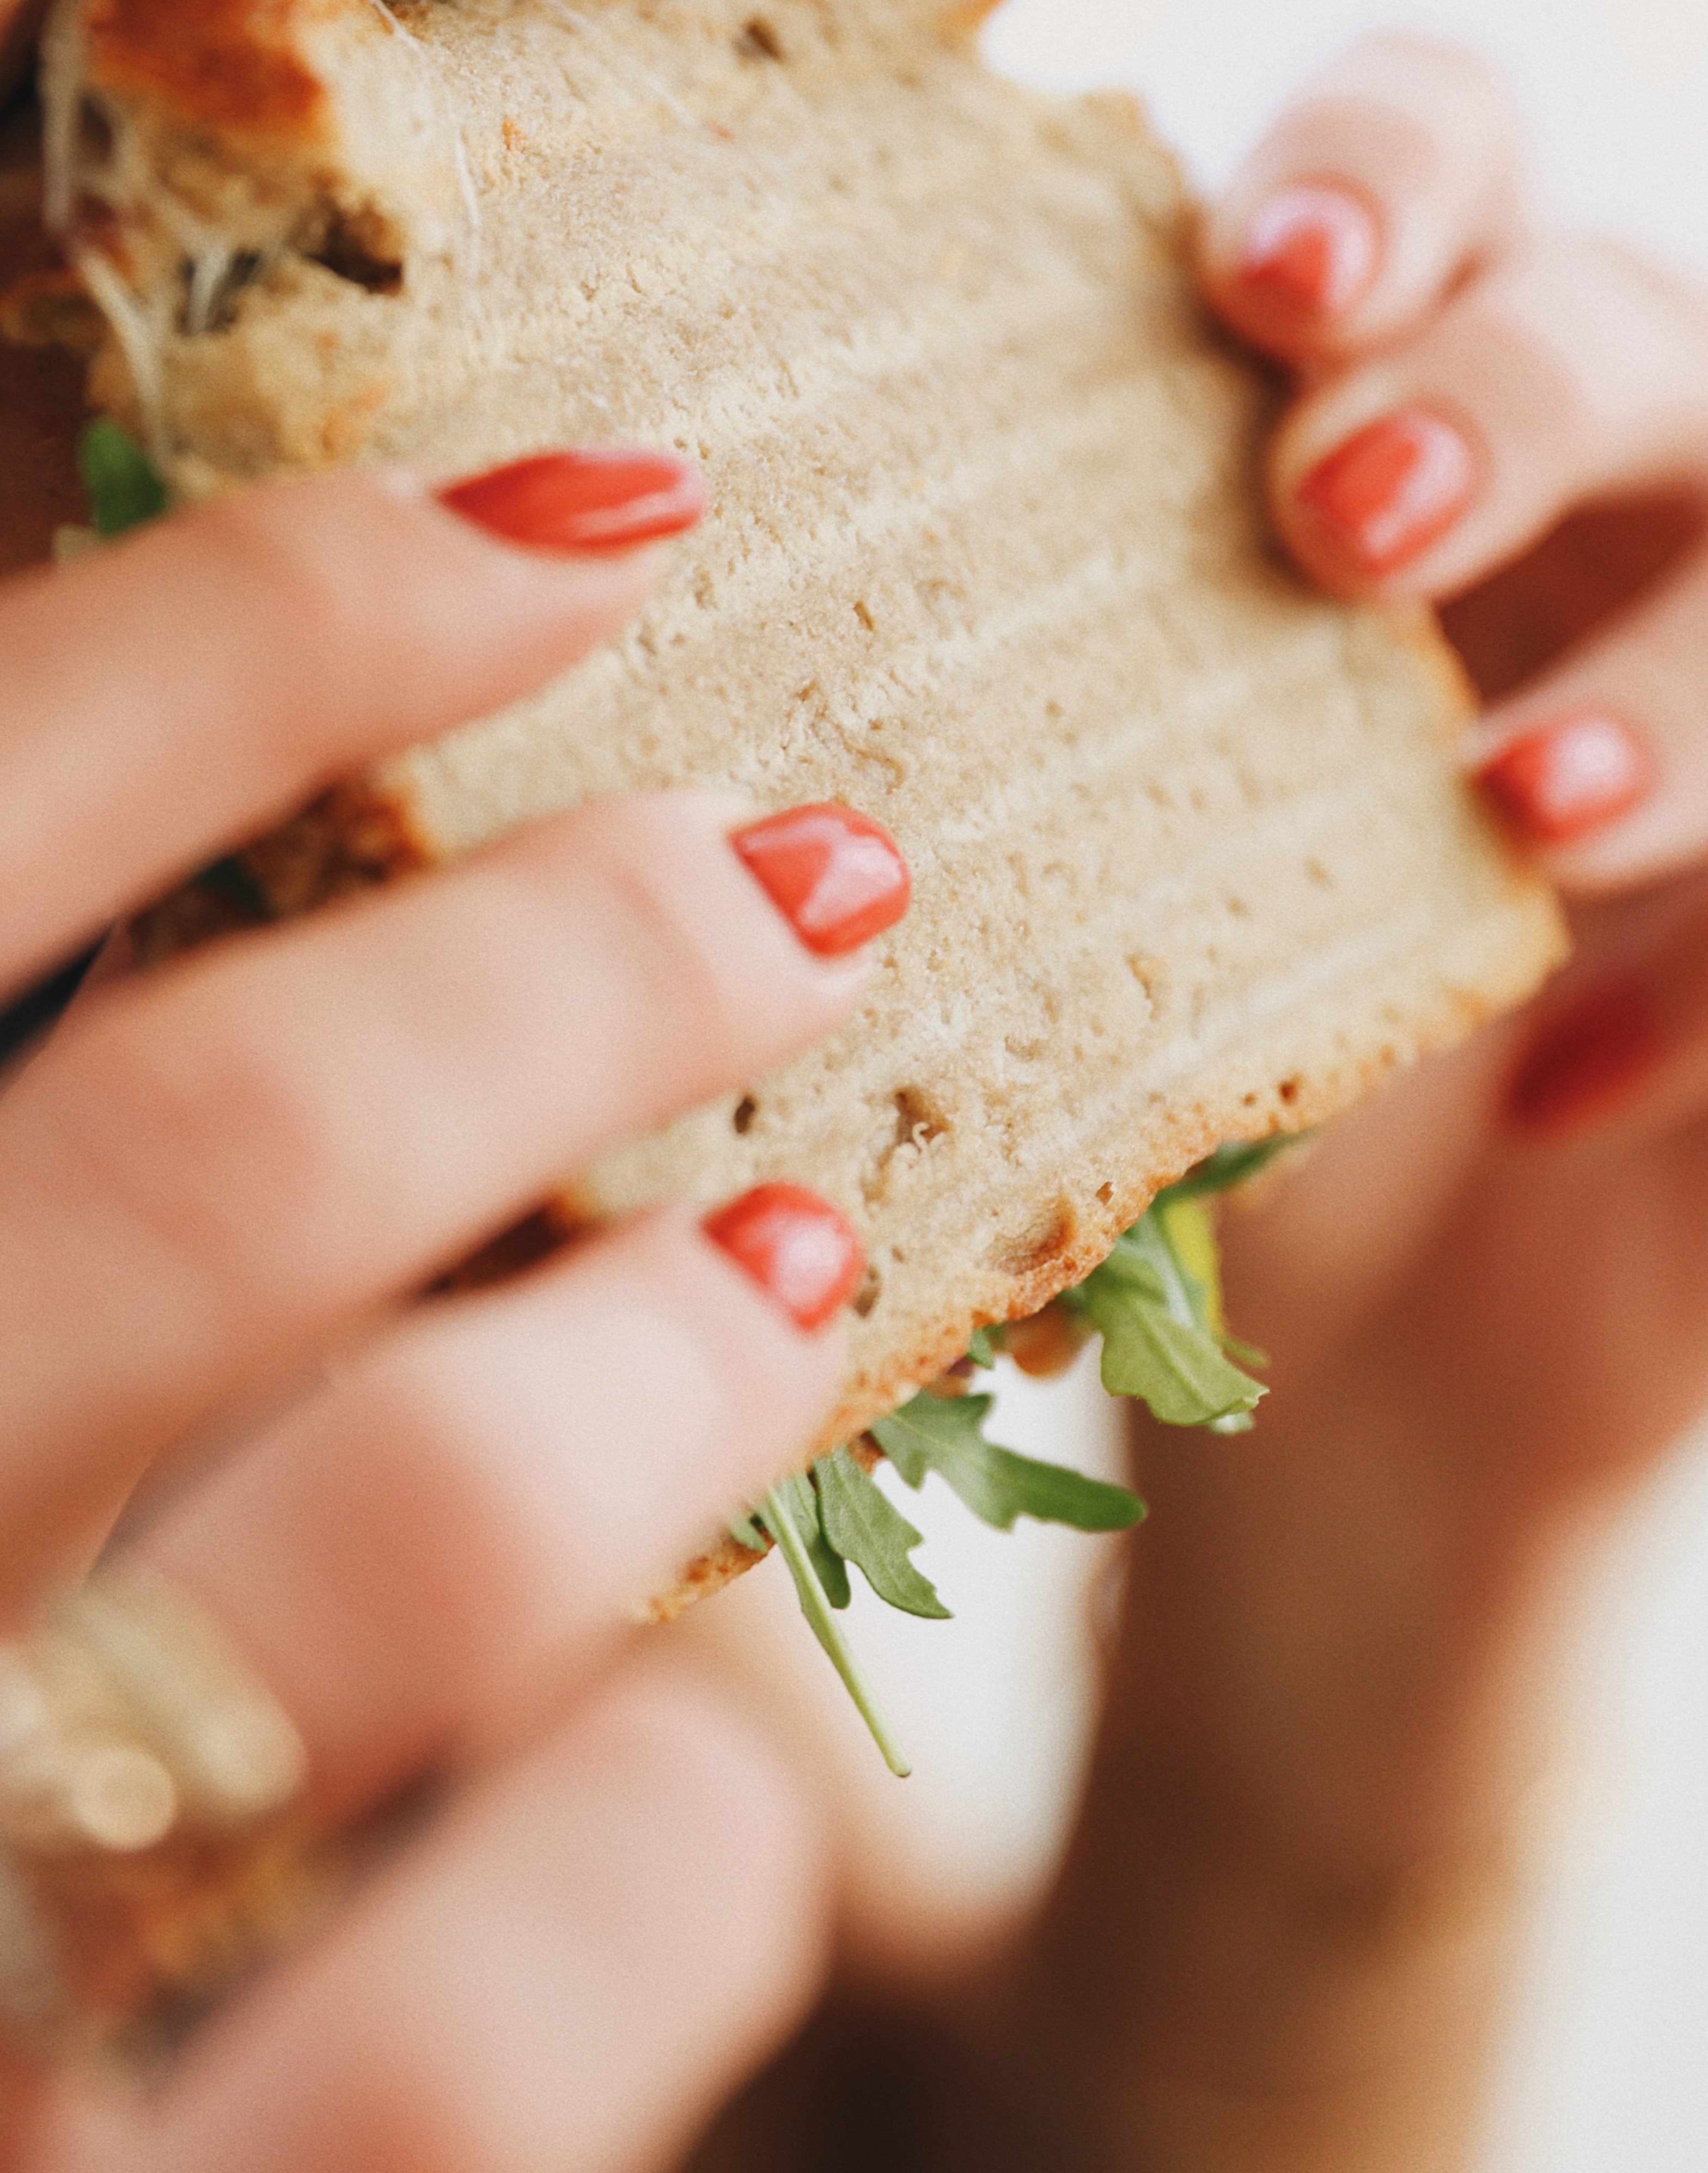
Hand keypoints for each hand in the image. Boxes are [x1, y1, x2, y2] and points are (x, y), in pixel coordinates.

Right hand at [0, 457, 896, 2170]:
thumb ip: (111, 1127)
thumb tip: (428, 693)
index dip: (275, 619)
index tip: (600, 522)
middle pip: (215, 1152)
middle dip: (573, 966)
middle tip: (817, 877)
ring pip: (422, 1529)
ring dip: (675, 1353)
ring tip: (799, 1250)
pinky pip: (536, 1963)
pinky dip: (687, 1817)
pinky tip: (714, 1750)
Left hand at [974, 43, 1707, 2172]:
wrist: (1388, 1349)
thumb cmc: (1232, 1046)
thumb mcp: (1141, 852)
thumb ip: (1093, 676)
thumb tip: (839, 566)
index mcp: (1451, 370)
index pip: (1455, 140)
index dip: (1379, 173)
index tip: (1257, 287)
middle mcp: (1697, 431)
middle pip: (1657, 311)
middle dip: (1515, 396)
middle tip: (1347, 536)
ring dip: (1703, 667)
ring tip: (1519, 818)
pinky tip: (1580, 1078)